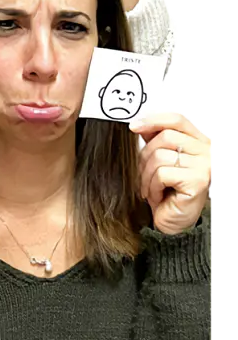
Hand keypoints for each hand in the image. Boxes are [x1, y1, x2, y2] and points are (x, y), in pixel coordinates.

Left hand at [130, 111, 212, 234]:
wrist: (173, 219)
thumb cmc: (167, 190)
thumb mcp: (160, 160)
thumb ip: (155, 141)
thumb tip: (139, 126)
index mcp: (198, 141)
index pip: (177, 119)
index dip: (154, 120)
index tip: (134, 127)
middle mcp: (206, 151)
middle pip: (165, 137)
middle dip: (145, 156)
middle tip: (144, 173)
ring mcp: (204, 165)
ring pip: (160, 155)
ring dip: (147, 175)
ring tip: (151, 187)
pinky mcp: (198, 180)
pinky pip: (162, 173)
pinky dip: (152, 186)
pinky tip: (158, 195)